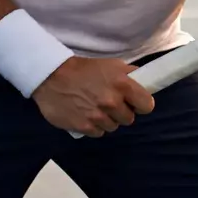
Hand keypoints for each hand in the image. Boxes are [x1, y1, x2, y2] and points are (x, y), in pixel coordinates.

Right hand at [33, 56, 155, 136]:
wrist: (51, 76)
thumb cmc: (84, 69)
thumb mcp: (111, 65)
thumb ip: (129, 74)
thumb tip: (144, 80)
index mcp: (123, 85)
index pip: (146, 105)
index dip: (141, 105)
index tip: (134, 103)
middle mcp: (112, 102)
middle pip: (129, 119)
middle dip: (122, 112)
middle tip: (110, 104)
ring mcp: (97, 116)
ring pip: (113, 127)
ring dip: (107, 120)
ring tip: (96, 109)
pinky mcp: (83, 127)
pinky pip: (98, 133)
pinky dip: (94, 126)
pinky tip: (86, 116)